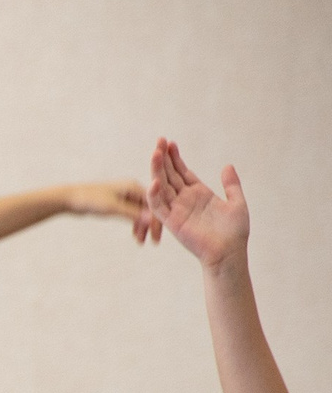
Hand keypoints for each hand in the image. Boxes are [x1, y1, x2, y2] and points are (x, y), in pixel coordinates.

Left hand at [62, 178, 156, 243]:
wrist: (69, 198)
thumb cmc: (89, 200)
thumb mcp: (112, 208)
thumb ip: (131, 214)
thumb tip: (150, 220)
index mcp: (133, 186)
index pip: (152, 205)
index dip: (156, 221)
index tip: (156, 238)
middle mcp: (131, 189)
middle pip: (148, 209)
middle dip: (150, 225)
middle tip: (153, 242)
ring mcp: (125, 195)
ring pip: (139, 213)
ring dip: (142, 227)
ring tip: (140, 241)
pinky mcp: (117, 202)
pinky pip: (131, 214)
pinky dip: (134, 224)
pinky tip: (134, 235)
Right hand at [147, 139, 248, 269]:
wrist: (229, 252)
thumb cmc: (234, 232)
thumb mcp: (237, 203)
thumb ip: (231, 185)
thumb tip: (227, 166)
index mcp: (199, 194)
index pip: (182, 172)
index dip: (176, 158)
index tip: (170, 143)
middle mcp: (185, 200)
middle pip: (170, 175)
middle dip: (163, 158)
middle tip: (159, 141)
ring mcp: (177, 210)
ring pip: (162, 187)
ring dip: (157, 170)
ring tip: (154, 153)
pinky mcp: (172, 222)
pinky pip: (159, 207)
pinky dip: (155, 195)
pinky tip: (155, 181)